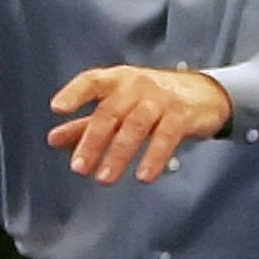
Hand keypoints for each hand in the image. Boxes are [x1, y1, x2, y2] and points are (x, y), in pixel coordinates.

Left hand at [44, 65, 232, 184]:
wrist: (205, 94)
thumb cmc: (153, 101)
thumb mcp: (119, 107)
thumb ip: (85, 124)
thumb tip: (53, 140)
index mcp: (118, 80)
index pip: (92, 81)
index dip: (74, 93)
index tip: (57, 109)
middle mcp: (137, 86)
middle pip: (110, 112)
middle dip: (92, 141)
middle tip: (79, 168)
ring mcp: (161, 99)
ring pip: (135, 126)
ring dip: (118, 154)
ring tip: (104, 179)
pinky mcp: (182, 115)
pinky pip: (166, 137)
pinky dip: (154, 157)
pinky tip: (144, 176)